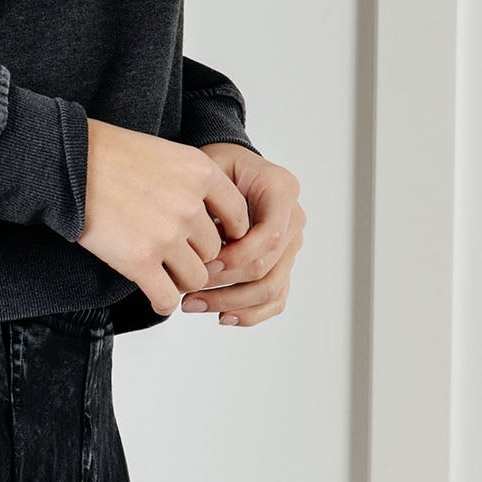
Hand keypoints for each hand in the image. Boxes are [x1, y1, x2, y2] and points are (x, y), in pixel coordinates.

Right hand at [77, 119, 252, 315]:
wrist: (68, 162)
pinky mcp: (139, 261)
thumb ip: (194, 183)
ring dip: (180, 279)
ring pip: (195, 278)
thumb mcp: (166, 154)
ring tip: (162, 273)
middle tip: (175, 255)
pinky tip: (153, 295)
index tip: (210, 238)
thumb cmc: (111, 154)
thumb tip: (213, 219)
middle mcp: (190, 205)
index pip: (238, 216)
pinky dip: (162, 302)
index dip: (227, 232)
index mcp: (201, 172)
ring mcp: (166, 235)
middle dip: (196, 256)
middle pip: (214, 251)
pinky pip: (166, 298)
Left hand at [179, 144, 304, 326]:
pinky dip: (250, 312)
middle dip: (226, 285)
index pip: (270, 235)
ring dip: (231, 303)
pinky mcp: (283, 264)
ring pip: (271, 289)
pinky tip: (222, 317)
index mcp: (282, 190)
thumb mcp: (213, 166)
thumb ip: (212, 198)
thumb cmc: (220, 164)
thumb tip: (200, 244)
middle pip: (268, 267)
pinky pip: (275, 298)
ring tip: (192, 305)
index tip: (204, 264)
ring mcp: (291, 245)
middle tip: (188, 292)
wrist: (233, 166)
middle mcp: (294, 219)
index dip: (238, 255)